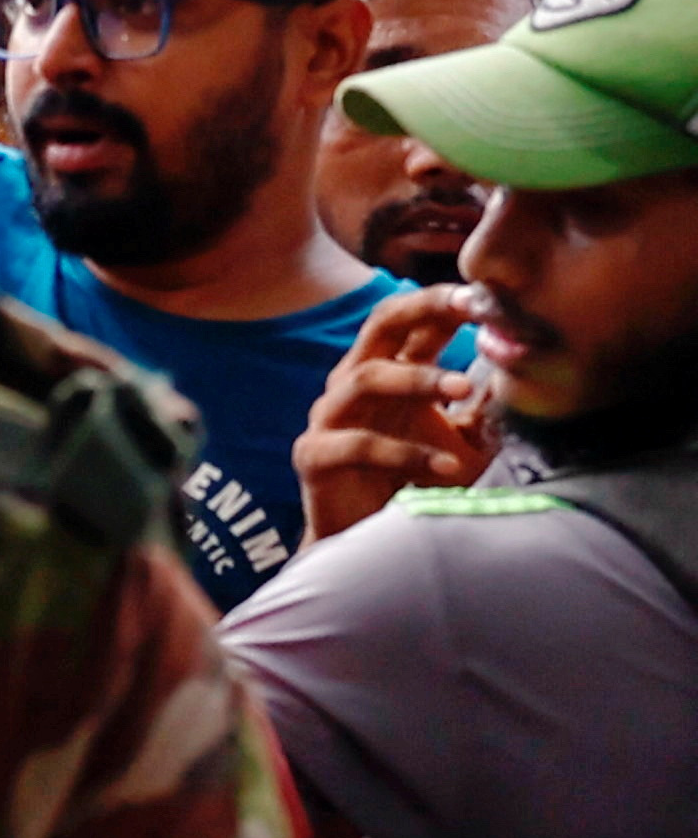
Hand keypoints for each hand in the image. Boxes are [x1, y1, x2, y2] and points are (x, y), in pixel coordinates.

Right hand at [295, 285, 501, 542]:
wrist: (369, 543)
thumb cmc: (419, 485)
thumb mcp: (466, 441)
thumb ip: (485, 407)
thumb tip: (523, 370)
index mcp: (389, 370)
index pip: (415, 319)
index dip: (448, 300)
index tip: (493, 295)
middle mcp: (355, 382)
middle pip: (382, 324)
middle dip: (426, 308)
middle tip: (472, 308)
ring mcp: (331, 416)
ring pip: (367, 377)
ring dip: (418, 378)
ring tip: (463, 387)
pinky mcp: (315, 454)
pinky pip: (359, 444)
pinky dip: (406, 453)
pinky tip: (447, 469)